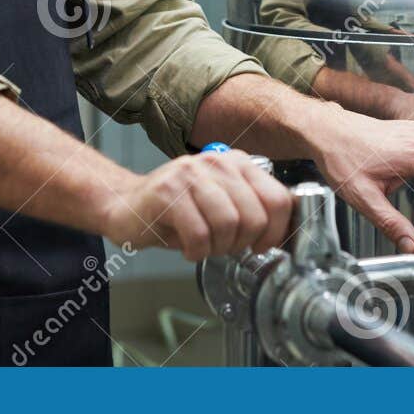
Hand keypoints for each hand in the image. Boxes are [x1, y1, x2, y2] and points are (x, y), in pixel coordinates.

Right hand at [99, 150, 292, 261]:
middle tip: (224, 247)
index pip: (279, 199)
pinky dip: (195, 252)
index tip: (261, 245)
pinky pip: (200, 236)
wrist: (127, 205)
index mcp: (237, 162)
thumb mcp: (223, 203)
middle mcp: (216, 161)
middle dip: (242, 244)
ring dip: (217, 248)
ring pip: (229, 225)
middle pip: (255, 216)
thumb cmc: (178, 211)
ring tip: (204, 245)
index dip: (276, 232)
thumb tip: (286, 233)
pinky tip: (187, 247)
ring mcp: (191, 174)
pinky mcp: (168, 192)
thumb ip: (254, 208)